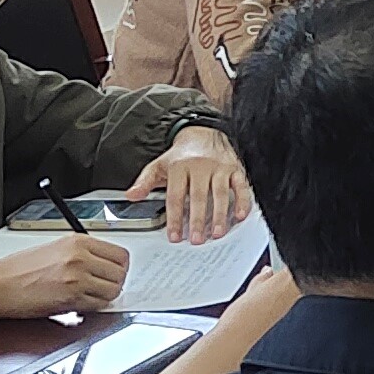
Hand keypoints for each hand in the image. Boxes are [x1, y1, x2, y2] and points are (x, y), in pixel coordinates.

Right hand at [0, 233, 128, 323]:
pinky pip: (98, 305)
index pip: (120, 254)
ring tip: (89, 296)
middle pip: (121, 273)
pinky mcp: (71, 298)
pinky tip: (80, 303)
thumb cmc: (19, 269)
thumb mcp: (55, 249)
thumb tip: (104, 263)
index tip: (114, 272)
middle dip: (114, 282)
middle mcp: (80, 257)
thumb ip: (82, 253)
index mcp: (77, 241)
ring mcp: (77, 277)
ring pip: (113, 291)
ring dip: (105, 296)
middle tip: (102, 287)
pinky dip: (93, 307)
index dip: (119, 266)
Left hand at [127, 127, 250, 242]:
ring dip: (220, 215)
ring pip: (221, 194)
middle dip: (198, 220)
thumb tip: (131, 196)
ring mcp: (219, 168)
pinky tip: (239, 216)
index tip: (175, 236)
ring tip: (217, 233)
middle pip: (199, 197)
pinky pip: (241, 186)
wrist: (204, 133)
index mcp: (180, 167)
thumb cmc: (182, 156)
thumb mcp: (159, 165)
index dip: (175, 218)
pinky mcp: (235, 169)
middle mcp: (201, 167)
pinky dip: (242, 202)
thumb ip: (145, 182)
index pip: (176, 196)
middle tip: (197, 240)